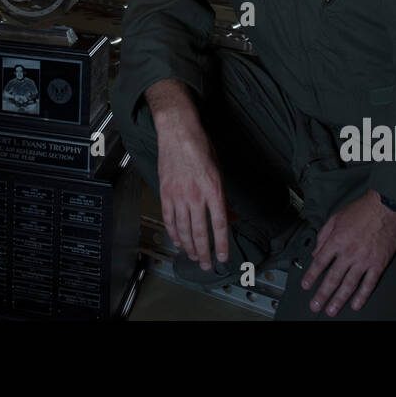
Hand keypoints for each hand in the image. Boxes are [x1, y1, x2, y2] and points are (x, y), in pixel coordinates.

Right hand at [146, 80, 228, 269]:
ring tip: (192, 257)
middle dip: (203, 252)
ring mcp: (178, 195)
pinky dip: (173, 232)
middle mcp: (196, 195)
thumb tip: (230, 217)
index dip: (221, 244)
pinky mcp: (165, 192)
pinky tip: (177, 241)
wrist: (177, 131)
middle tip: (205, 265)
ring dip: (188, 246)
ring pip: (183, 229)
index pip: (219, 224)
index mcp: (213, 189)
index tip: (222, 257)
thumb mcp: (219, 170)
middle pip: (199, 232)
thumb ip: (223, 197)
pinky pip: (169, 218)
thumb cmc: (200, 146)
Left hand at [300, 189, 395, 314]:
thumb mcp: (336, 218)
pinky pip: (369, 284)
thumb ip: (324, 236)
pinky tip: (356, 304)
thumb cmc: (361, 210)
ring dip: (339, 299)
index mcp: (337, 241)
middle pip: (332, 278)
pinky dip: (362, 296)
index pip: (320, 262)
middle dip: (322, 294)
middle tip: (315, 306)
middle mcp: (349, 253)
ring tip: (332, 310)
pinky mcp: (378, 264)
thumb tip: (316, 252)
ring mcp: (364, 260)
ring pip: (349, 284)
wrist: (385, 207)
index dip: (311, 275)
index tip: (306, 286)